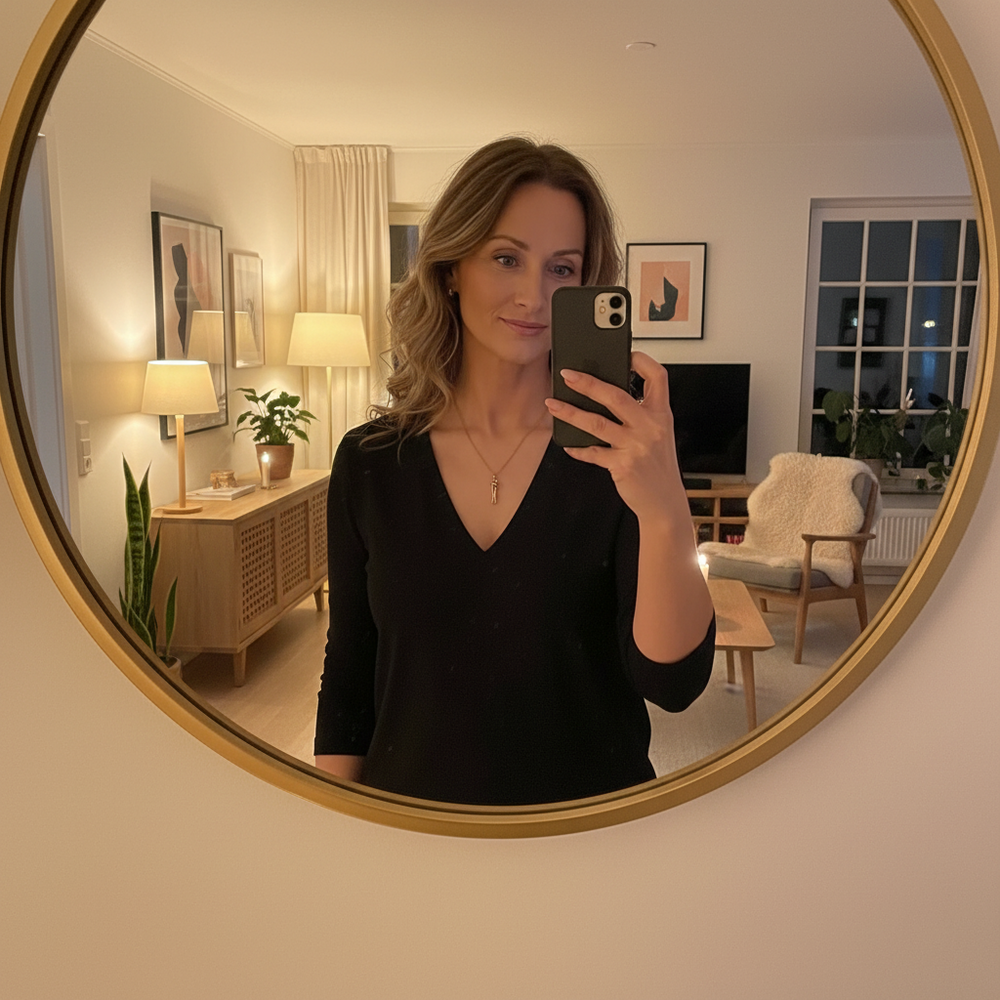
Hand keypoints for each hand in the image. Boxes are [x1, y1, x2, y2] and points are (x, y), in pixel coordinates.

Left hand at [545, 351, 688, 526]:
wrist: (664, 502)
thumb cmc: (659, 467)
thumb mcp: (660, 434)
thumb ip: (641, 414)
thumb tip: (606, 395)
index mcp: (662, 414)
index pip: (658, 377)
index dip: (642, 360)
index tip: (626, 353)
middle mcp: (650, 426)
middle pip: (616, 396)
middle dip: (588, 383)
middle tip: (567, 375)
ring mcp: (636, 446)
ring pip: (596, 423)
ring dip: (570, 412)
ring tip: (552, 404)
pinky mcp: (622, 465)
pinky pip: (592, 452)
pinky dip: (578, 448)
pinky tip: (567, 444)